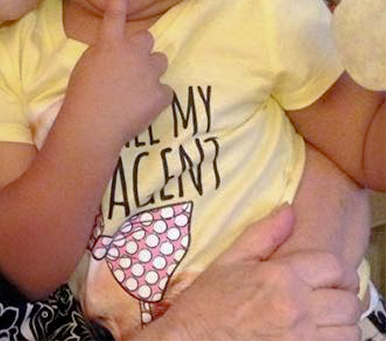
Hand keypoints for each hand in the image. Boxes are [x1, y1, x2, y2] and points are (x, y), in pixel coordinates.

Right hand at [65, 0, 172, 144]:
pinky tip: (139, 109)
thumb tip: (117, 55)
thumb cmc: (80, 96)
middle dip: (141, 51)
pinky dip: (154, 98)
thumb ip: (104, 54)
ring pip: (158, 62)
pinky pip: (164, 90)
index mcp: (109, 44)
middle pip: (146, 39)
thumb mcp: (86, 66)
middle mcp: (133, 52)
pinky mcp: (162, 93)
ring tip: (133, 92)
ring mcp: (150, 72)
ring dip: (150, 72)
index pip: (114, 14)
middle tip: (128, 69)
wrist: (92, 126)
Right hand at [144, 204, 361, 340]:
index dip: (336, 270)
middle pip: (348, 300)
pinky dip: (335, 339)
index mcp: (279, 277)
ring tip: (324, 318)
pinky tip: (317, 334)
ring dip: (340, 322)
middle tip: (327, 297)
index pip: (334, 266)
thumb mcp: (228, 261)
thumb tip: (288, 211)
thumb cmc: (205, 303)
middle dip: (340, 296)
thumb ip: (262, 235)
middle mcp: (295, 307)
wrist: (190, 340)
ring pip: (349, 329)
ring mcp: (301, 336)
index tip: (329, 276)